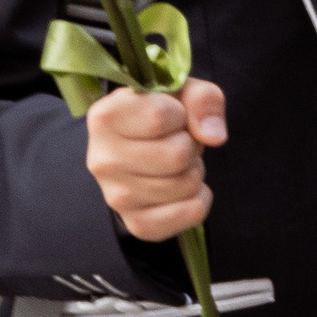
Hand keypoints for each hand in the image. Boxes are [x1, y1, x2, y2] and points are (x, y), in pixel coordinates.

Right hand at [84, 76, 226, 240]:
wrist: (144, 149)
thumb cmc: (162, 114)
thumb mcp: (183, 92)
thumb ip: (202, 100)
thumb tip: (213, 136)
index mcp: (104, 118)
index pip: (159, 116)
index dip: (180, 113)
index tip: (171, 115)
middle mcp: (102, 160)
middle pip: (176, 154)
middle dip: (190, 145)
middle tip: (178, 142)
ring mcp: (117, 197)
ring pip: (186, 183)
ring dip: (194, 171)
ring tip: (177, 163)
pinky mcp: (138, 224)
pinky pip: (192, 212)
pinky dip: (199, 199)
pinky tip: (182, 188)